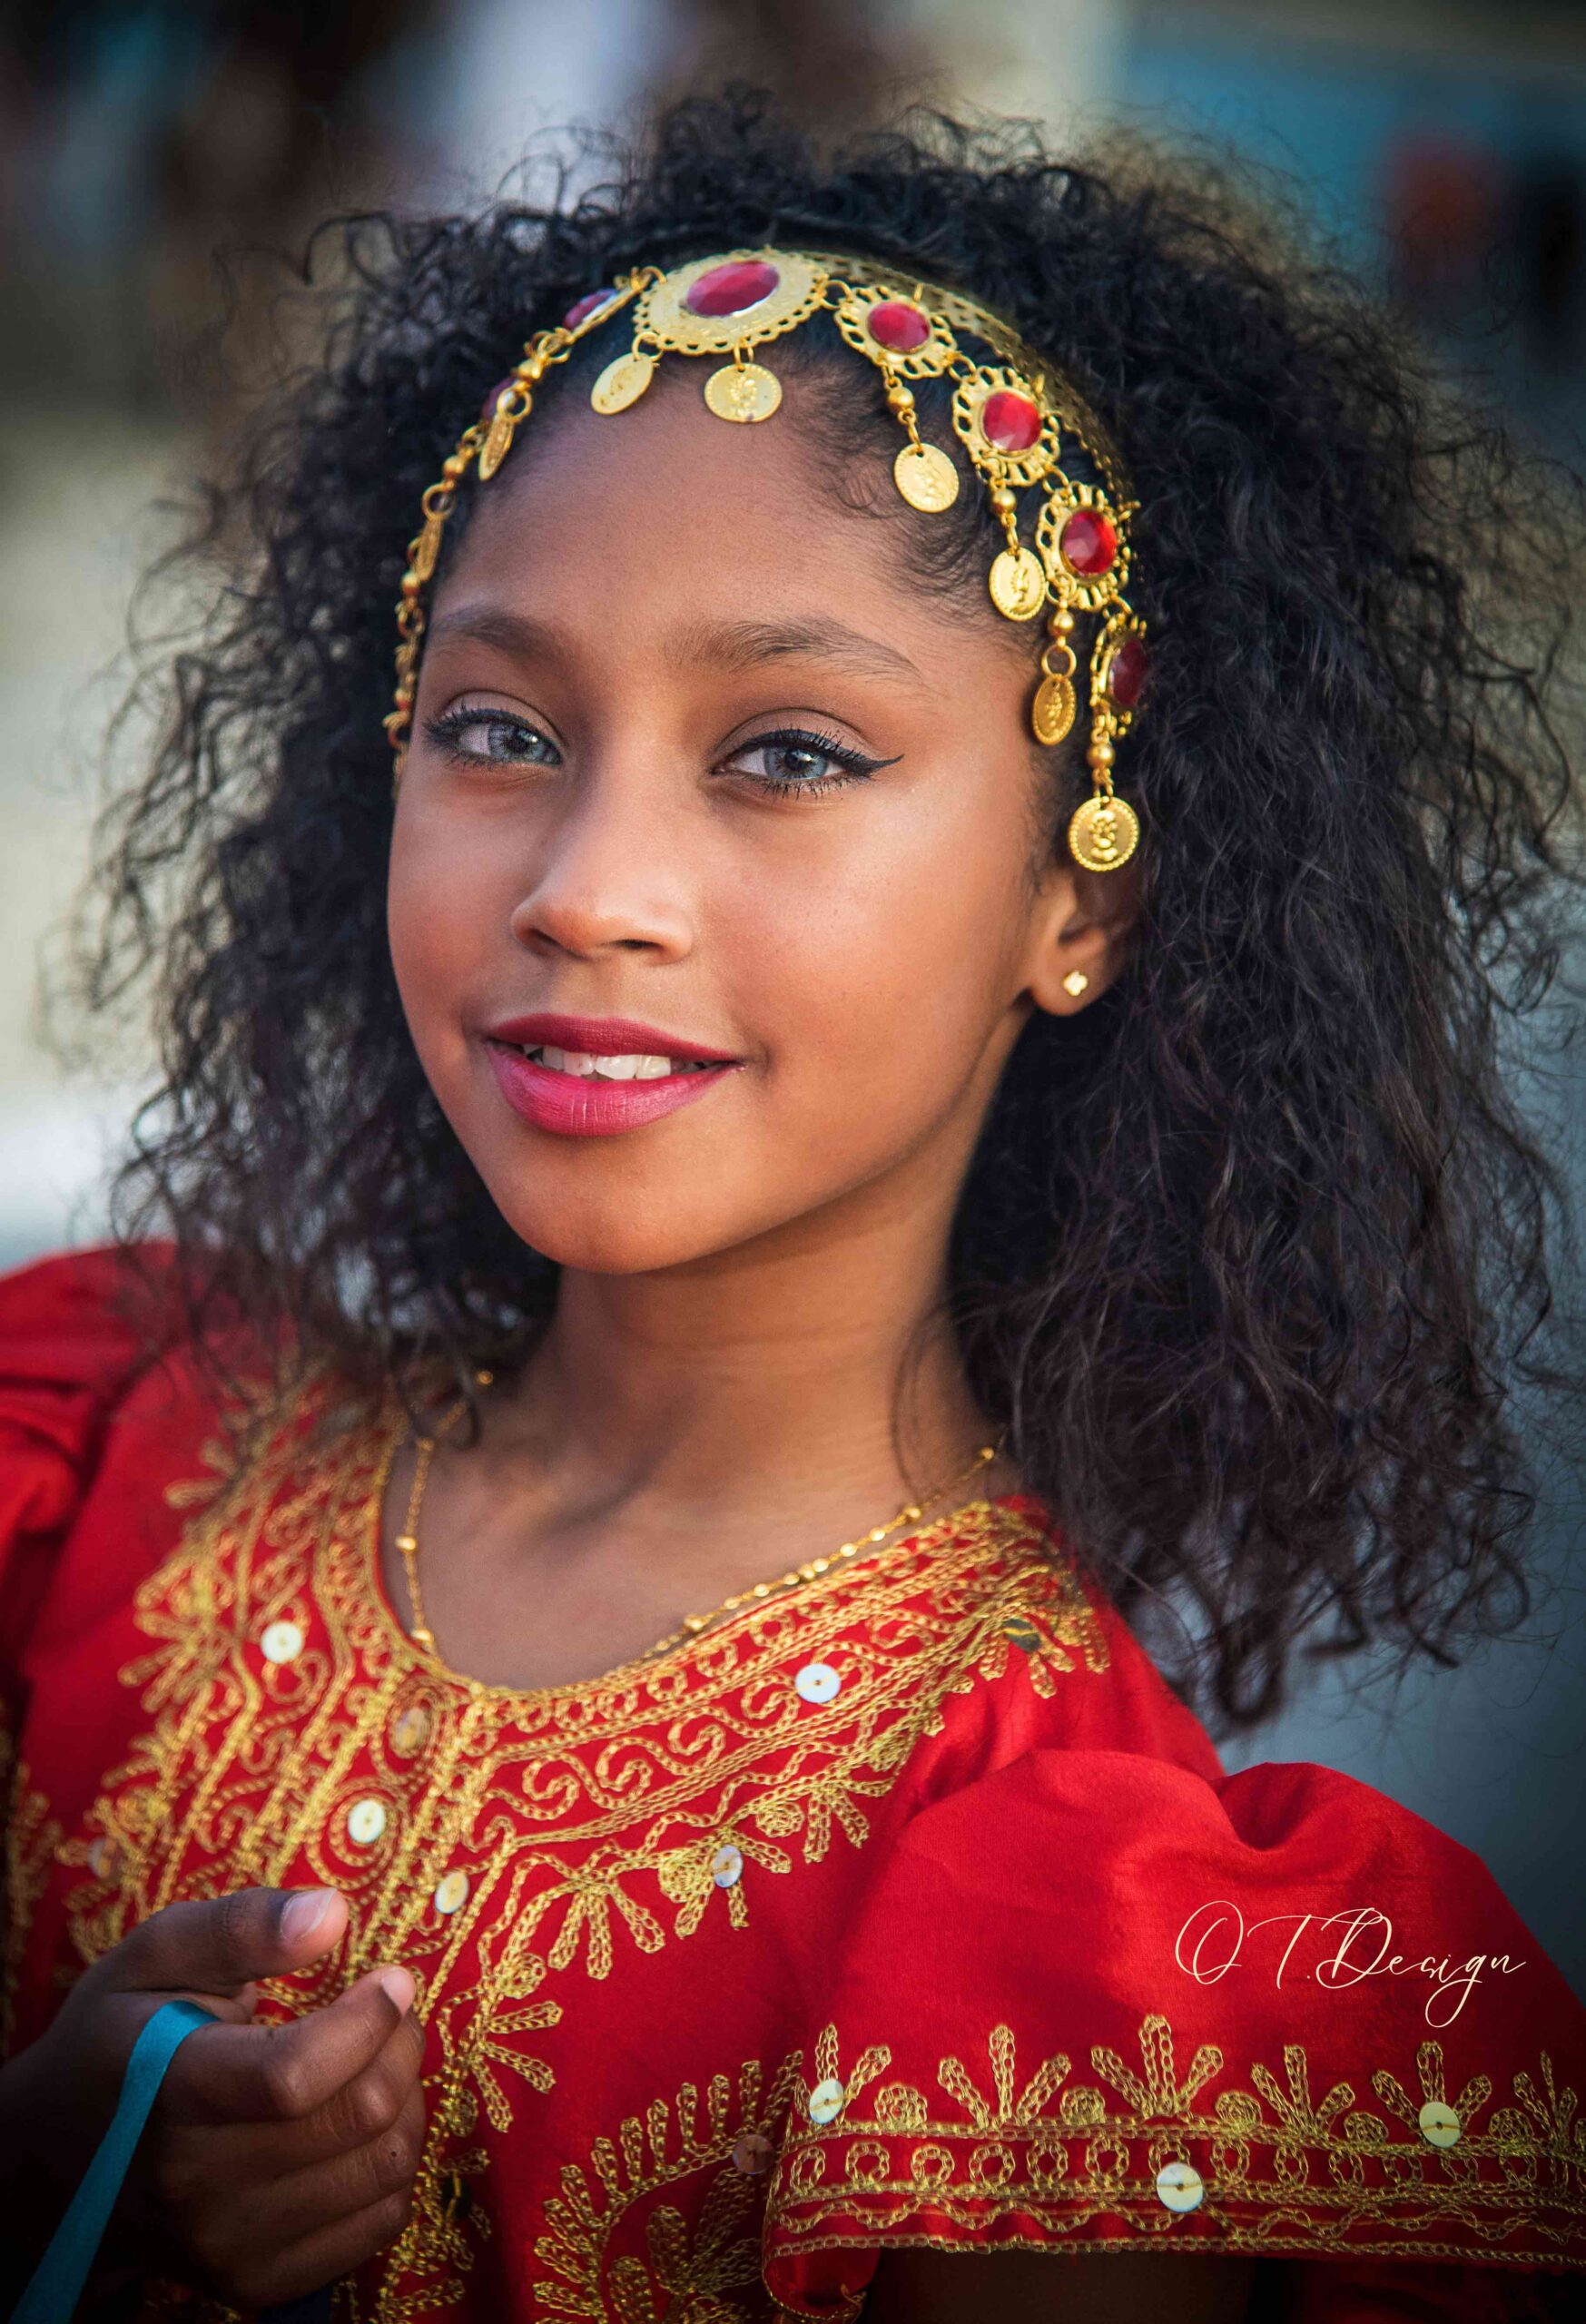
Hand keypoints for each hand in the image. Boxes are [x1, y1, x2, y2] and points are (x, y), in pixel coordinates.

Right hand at [2, 1886, 424, 2307]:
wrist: (59, 2162)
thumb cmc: (119, 2038)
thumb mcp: (154, 1955)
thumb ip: (240, 1925)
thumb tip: (332, 1913)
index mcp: (168, 2092)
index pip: (293, 2075)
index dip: (368, 2020)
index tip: (389, 1979)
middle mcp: (195, 2183)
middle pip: (358, 2116)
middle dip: (400, 2045)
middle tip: (392, 2011)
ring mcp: (227, 2245)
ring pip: (383, 2168)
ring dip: (407, 2099)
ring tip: (379, 2060)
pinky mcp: (257, 2282)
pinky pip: (378, 2222)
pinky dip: (392, 2163)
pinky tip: (361, 2124)